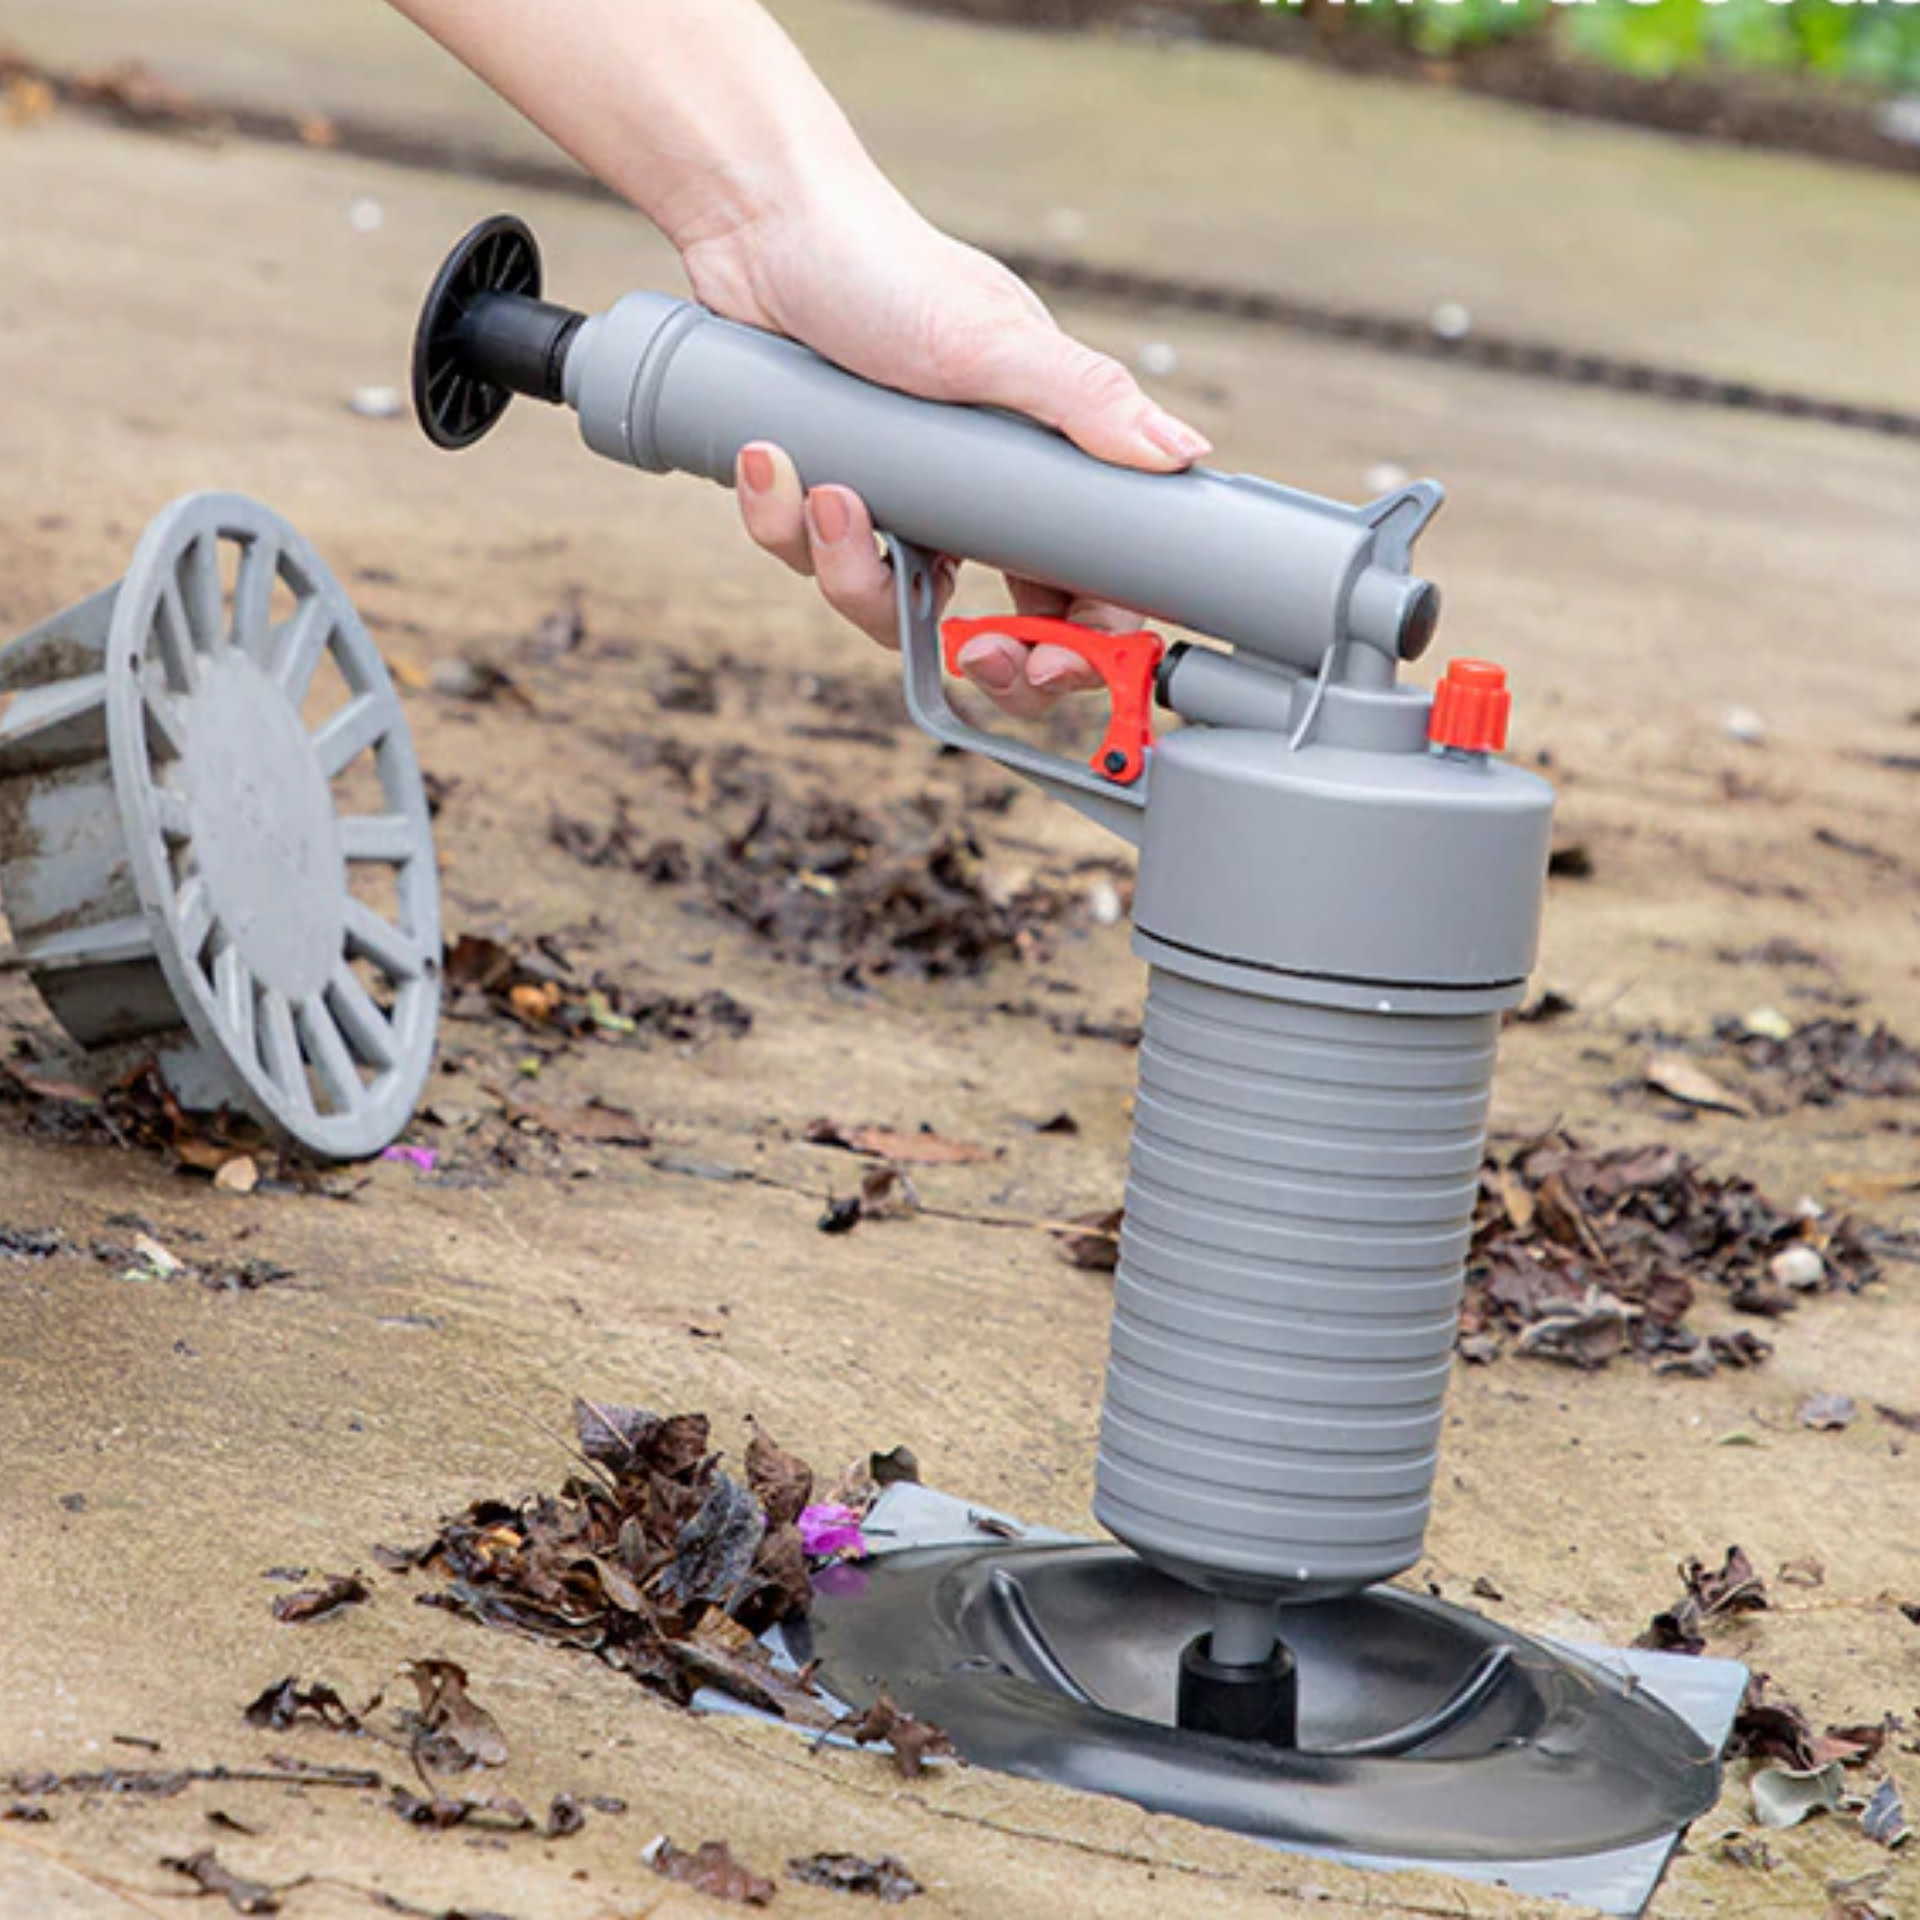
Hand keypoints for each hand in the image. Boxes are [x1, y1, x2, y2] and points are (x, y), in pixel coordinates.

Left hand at [685, 179, 1209, 713]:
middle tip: (973, 650)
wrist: (764, 223)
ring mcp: (895, 505)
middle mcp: (970, 500)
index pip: (1081, 587)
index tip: (1056, 662)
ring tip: (831, 493)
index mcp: (1034, 471)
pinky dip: (781, 518)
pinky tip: (771, 456)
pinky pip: (805, 556)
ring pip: (884, 606)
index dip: (1079, 643)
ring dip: (849, 571)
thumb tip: (1183, 457)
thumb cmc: (887, 266)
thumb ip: (1086, 401)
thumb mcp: (991, 339)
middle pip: (994, 633)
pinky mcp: (820, 500)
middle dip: (984, 659)